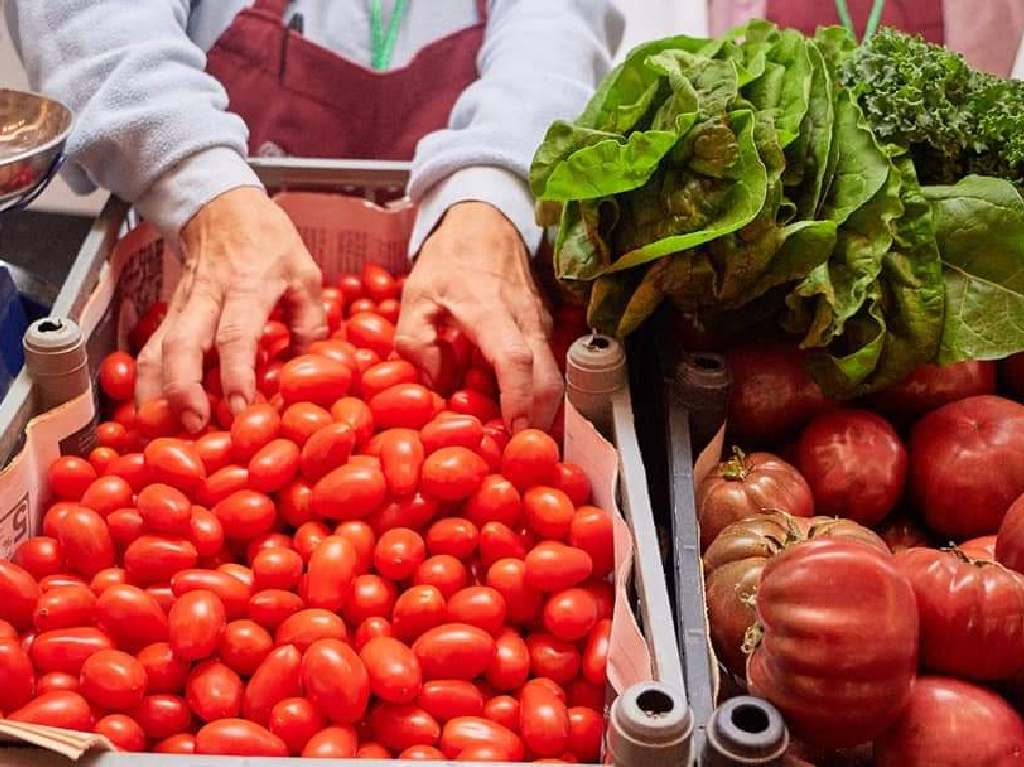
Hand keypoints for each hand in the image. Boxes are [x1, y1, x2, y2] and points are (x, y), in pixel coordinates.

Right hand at [136, 187, 326, 430]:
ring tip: (158, 427)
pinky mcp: (170, 312)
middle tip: (192, 426)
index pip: (237, 333)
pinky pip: (153, 348)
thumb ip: (310, 320)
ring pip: (159, 348)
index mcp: (247, 286)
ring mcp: (183, 304)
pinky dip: (146, 380)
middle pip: (184, 344)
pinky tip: (148, 410)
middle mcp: (208, 297)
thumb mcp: (304, 272)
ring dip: (156, 390)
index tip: (240, 406)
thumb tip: (312, 366)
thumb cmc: (269, 241)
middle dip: (183, 388)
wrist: (221, 205)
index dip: (236, 372)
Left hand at [396, 201, 562, 431]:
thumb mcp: (415, 297)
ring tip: (515, 435)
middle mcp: (525, 318)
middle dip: (538, 420)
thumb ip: (416, 343)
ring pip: (554, 376)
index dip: (518, 400)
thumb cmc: (448, 261)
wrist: (485, 222)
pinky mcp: (546, 327)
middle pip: (548, 379)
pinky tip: (517, 408)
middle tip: (516, 452)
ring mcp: (541, 322)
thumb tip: (436, 388)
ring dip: (540, 411)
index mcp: (489, 310)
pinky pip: (548, 366)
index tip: (512, 431)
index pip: (514, 359)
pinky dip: (538, 393)